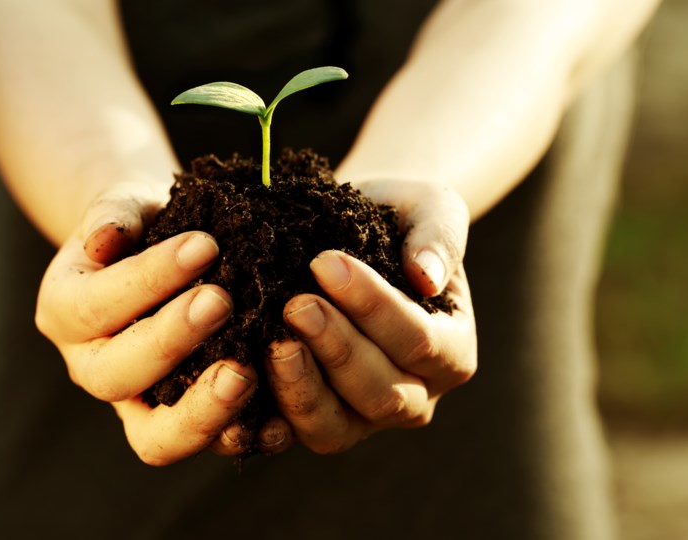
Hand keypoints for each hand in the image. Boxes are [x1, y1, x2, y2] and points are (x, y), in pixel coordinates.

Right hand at [35, 184, 291, 464]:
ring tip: (246, 372)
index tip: (205, 244)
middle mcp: (92, 367)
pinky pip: (209, 444)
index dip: (148, 279)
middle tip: (222, 301)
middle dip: (171, 340)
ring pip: (156, 436)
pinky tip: (280, 417)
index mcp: (65, 313)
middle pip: (117, 375)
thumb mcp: (123, 206)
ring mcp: (137, 405)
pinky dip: (246, 435)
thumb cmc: (143, 225)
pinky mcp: (185, 424)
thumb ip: (112, 216)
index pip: (97, 306)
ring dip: (204, 409)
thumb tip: (104, 238)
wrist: (161, 250)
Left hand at [266, 181, 476, 453]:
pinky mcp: (313, 422)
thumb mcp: (430, 208)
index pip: (419, 340)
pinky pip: (288, 434)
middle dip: (335, 349)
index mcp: (451, 352)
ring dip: (300, 388)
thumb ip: (438, 237)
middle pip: (381, 394)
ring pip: (334, 428)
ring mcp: (362, 419)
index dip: (374, 307)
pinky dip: (263, 418)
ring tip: (271, 342)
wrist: (351, 232)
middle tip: (294, 304)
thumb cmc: (398, 217)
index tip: (325, 263)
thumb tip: (426, 276)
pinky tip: (235, 381)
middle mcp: (415, 396)